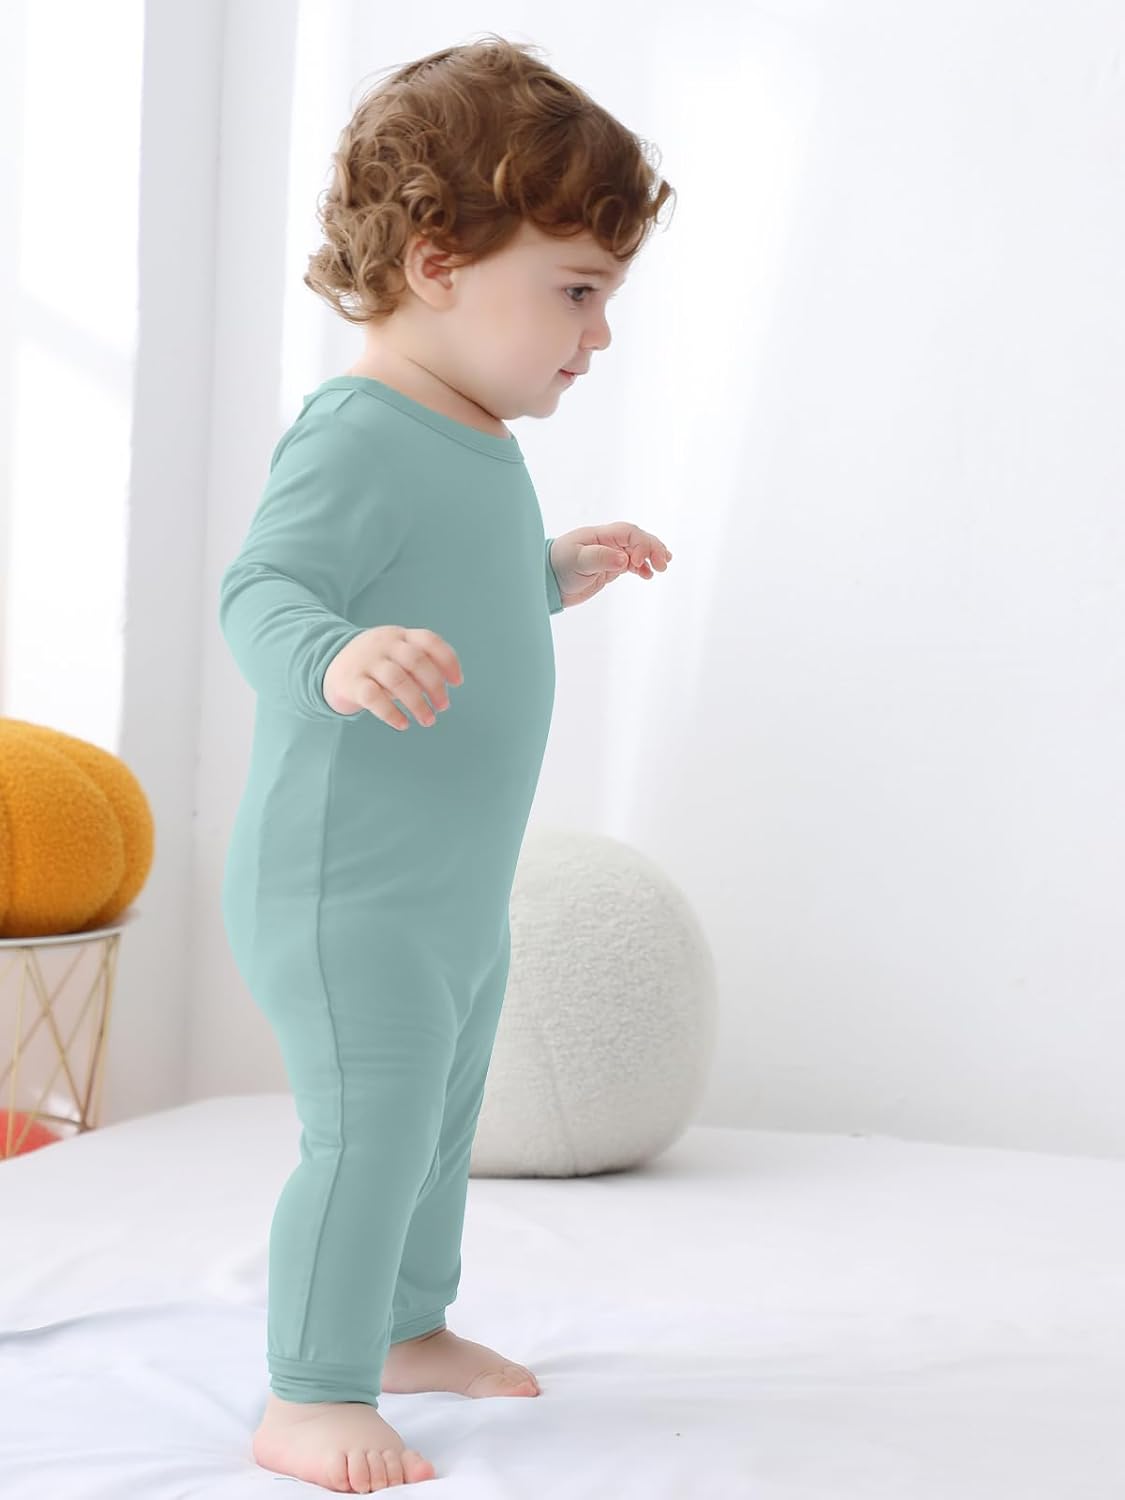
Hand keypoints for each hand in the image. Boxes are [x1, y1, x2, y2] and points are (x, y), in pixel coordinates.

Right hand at [323, 625, 462, 729]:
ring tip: (428, 720)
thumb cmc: (374, 666)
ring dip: (418, 703)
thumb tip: (441, 693)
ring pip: (398, 680)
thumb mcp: (396, 657)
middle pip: (416, 661)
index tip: (457, 683)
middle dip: (435, 686)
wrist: (328, 667)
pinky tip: (403, 724)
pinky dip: (392, 713)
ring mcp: (365, 661)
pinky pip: (374, 698)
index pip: (429, 641)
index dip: (448, 661)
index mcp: (399, 636)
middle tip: (443, 706)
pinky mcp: (350, 682)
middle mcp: (383, 644)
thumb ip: (418, 668)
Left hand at [549, 525, 672, 608]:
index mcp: (600, 535)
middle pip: (638, 539)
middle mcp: (607, 542)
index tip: (639, 562)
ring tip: (662, 567)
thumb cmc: (556, 567)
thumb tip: (624, 559)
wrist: (545, 582)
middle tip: (663, 564)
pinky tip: (648, 575)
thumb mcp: (577, 561)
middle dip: (653, 549)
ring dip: (651, 556)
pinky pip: (630, 564)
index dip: (642, 544)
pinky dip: (642, 568)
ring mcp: (609, 555)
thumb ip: (600, 558)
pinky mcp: (608, 568)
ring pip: (637, 551)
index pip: (629, 532)